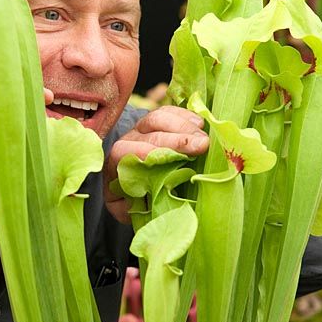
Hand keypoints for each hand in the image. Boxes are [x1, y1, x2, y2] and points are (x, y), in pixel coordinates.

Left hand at [104, 105, 208, 223]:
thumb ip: (129, 207)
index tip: (170, 158)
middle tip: (203, 145)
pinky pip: (168, 112)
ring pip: (158, 118)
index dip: (145, 151)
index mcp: (116, 164)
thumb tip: (142, 201)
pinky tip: (200, 124)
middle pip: (148, 133)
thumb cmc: (132, 201)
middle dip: (177, 138)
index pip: (124, 151)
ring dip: (184, 126)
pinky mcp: (156, 123)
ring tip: (205, 137)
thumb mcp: (127, 209)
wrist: (134, 190)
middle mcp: (127, 142)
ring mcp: (141, 129)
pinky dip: (185, 116)